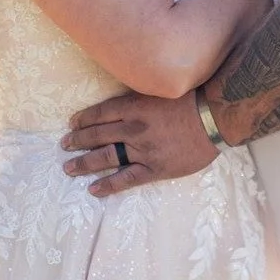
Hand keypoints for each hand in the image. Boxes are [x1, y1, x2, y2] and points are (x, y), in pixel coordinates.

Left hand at [61, 91, 217, 195]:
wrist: (214, 118)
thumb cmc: (192, 100)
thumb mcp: (160, 90)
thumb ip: (140, 99)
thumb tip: (121, 105)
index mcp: (134, 107)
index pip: (100, 114)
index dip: (84, 119)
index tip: (72, 123)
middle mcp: (133, 129)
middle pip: (97, 135)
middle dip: (78, 140)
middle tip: (65, 145)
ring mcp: (142, 151)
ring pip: (106, 158)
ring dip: (84, 163)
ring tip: (69, 168)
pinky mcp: (155, 169)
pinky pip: (127, 179)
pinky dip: (108, 185)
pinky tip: (93, 190)